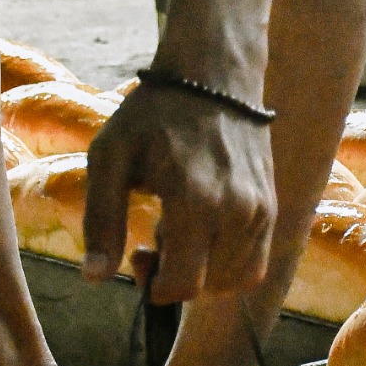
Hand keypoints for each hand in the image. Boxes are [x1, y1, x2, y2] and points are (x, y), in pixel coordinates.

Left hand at [82, 84, 274, 304]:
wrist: (214, 77)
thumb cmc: (154, 114)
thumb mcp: (110, 158)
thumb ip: (101, 220)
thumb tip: (94, 277)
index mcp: (196, 201)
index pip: (185, 284)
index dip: (156, 288)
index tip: (139, 259)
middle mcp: (238, 212)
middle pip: (208, 287)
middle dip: (176, 278)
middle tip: (152, 242)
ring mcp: (261, 211)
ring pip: (235, 280)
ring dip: (204, 272)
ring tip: (181, 234)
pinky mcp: (271, 208)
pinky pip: (255, 263)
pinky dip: (227, 263)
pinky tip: (204, 231)